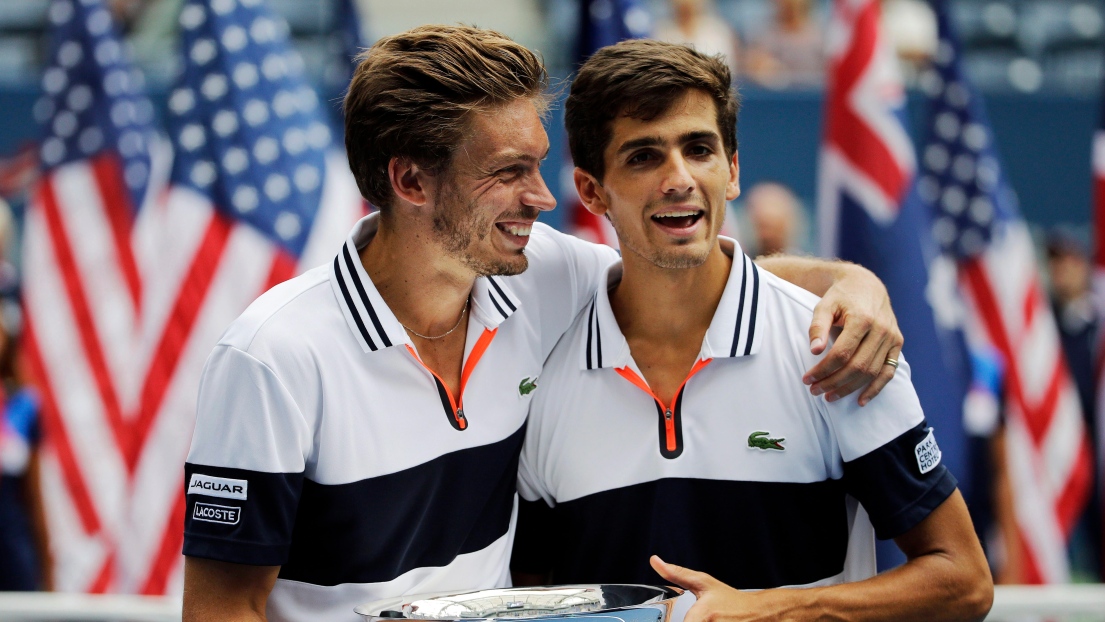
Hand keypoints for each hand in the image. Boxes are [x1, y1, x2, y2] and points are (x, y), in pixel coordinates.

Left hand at [650, 556, 766, 621]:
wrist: (756, 612)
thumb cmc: (729, 599)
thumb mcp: (703, 583)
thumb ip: (677, 574)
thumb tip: (655, 561)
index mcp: (702, 616)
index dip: (674, 620)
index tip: (681, 616)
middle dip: (686, 620)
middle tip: (694, 615)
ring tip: (704, 619)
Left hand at [803, 263, 901, 405]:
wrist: (866, 285)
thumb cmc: (841, 297)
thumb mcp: (824, 305)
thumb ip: (818, 326)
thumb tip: (814, 350)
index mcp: (862, 318)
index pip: (841, 353)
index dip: (823, 369)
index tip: (807, 379)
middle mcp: (881, 329)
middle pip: (857, 366)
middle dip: (834, 382)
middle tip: (815, 391)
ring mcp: (892, 338)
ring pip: (872, 372)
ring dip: (850, 388)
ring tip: (829, 396)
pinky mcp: (897, 344)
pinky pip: (889, 372)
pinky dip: (876, 389)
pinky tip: (861, 400)